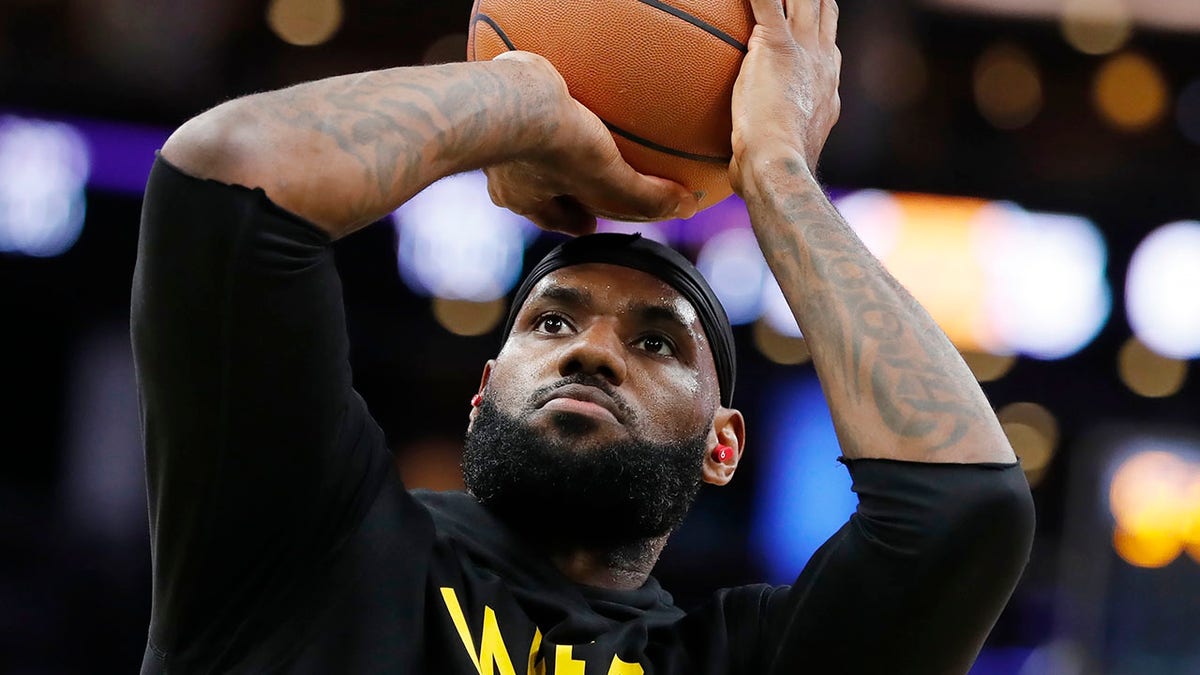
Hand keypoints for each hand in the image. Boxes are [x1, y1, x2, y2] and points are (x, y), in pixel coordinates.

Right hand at [483, 51, 697, 235]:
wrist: (507, 96)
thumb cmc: (554, 146)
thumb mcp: (607, 183)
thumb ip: (643, 198)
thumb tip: (686, 208)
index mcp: (523, 199)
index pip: (557, 219)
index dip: (578, 222)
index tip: (592, 223)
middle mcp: (506, 170)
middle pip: (540, 184)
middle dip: (561, 187)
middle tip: (581, 183)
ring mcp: (499, 133)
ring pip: (530, 143)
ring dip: (551, 142)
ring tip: (572, 131)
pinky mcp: (500, 95)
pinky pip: (527, 99)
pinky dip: (546, 99)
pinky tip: (564, 83)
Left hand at [729, 0, 841, 192]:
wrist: (780, 164)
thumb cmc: (774, 165)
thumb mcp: (784, 143)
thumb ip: (775, 131)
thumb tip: (749, 149)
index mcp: (826, 80)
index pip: (826, 39)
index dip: (819, 20)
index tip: (811, 11)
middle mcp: (823, 59)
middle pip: (822, 9)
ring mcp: (805, 50)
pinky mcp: (778, 47)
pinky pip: (768, 4)